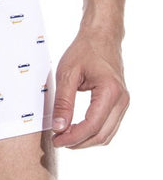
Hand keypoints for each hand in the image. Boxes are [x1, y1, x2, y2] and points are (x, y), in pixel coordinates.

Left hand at [51, 28, 129, 148]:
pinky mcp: (120, 104)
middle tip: (58, 141)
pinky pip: (108, 126)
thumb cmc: (84, 50)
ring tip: (65, 137)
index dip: (73, 137)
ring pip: (107, 135)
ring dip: (86, 140)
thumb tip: (59, 127)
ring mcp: (123, 103)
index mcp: (110, 91)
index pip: (92, 126)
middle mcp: (122, 100)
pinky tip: (76, 130)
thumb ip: (63, 102)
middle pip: (101, 135)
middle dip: (78, 143)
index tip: (56, 140)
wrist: (101, 37)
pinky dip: (93, 133)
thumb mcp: (67, 73)